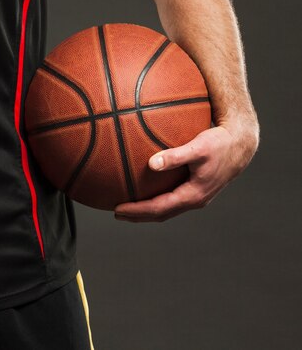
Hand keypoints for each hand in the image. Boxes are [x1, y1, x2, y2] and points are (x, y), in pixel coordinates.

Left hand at [114, 117, 258, 221]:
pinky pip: (172, 197)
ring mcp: (196, 195)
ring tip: (128, 205)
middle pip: (161, 214)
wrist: (241, 144)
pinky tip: (146, 185)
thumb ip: (175, 156)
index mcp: (193, 195)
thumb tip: (151, 163)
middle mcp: (194, 199)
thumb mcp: (197, 148)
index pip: (159, 208)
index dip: (137, 211)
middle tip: (116, 212)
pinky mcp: (197, 187)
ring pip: (167, 207)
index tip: (117, 209)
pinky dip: (157, 197)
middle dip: (138, 215)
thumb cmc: (219, 143)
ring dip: (147, 209)